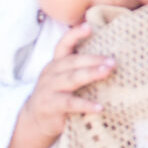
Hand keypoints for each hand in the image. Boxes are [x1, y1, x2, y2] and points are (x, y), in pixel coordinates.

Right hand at [2, 24, 114, 147]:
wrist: (35, 121)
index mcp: (56, 64)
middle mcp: (51, 73)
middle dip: (93, 59)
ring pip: (71, 78)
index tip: (89, 27)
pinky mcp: (51, 105)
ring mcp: (49, 89)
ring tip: (106, 72)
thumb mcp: (65, 80)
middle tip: (112, 61)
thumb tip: (112, 61)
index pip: (63, 45)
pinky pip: (70, 103)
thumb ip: (80, 69)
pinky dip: (85, 105)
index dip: (74, 35)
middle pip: (72, 61)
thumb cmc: (58, 96)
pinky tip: (99, 107)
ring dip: (90, 74)